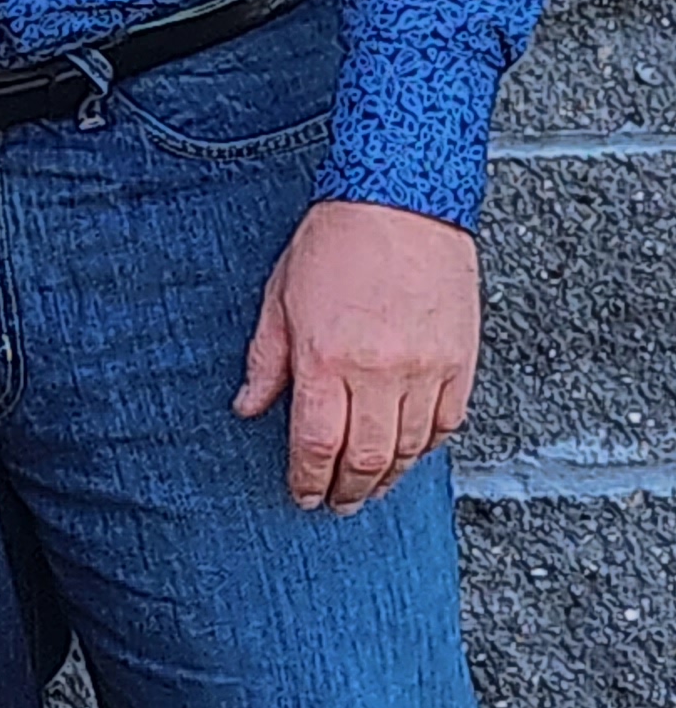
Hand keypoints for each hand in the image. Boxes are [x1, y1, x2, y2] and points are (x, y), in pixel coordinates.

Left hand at [234, 197, 481, 514]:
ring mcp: (426, 369)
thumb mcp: (278, 299)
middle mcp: (378, 372)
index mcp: (325, 359)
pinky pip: (447, 423)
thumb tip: (246, 408)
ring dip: (388, 478)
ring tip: (370, 490)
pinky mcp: (461, 361)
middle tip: (336, 505)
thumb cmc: (333, 243)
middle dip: (347, 492)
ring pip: (409, 449)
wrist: (401, 202)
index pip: (315, 444)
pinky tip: (409, 452)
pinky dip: (426, 446)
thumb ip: (265, 361)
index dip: (306, 480)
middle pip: (365, 459)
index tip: (301, 496)